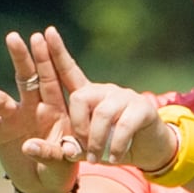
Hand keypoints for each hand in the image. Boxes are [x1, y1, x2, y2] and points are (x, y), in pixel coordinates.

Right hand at [0, 30, 83, 192]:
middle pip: (27, 78)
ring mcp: (15, 117)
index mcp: (56, 108)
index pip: (52, 78)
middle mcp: (34, 107)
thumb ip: (49, 153)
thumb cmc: (60, 171)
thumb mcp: (62, 164)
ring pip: (2, 99)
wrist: (43, 186)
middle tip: (12, 37)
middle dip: (21, 58)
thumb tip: (28, 146)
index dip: (47, 57)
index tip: (41, 36)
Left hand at [31, 29, 180, 174]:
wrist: (148, 151)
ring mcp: (124, 97)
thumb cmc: (111, 147)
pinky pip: (124, 125)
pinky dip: (115, 146)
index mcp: (88, 96)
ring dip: (96, 140)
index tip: (45, 33)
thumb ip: (71, 148)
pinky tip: (113, 159)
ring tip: (95, 159)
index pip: (68, 71)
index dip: (57, 53)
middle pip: (81, 96)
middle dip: (77, 126)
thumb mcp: (87, 149)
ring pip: (103, 113)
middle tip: (80, 148)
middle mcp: (104, 91)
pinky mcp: (143, 108)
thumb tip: (59, 149)